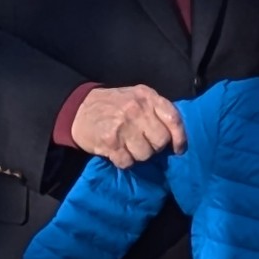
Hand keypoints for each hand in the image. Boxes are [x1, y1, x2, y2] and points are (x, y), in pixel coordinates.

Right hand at [71, 86, 186, 168]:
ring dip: (138, 155)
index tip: (178, 149)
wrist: (78, 108)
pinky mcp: (110, 142)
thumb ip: (155, 110)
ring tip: (128, 147)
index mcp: (147, 96)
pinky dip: (124, 161)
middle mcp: (137, 109)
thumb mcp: (136, 97)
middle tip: (143, 143)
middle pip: (160, 141)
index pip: (173, 118)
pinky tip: (117, 152)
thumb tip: (175, 135)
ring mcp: (123, 126)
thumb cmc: (113, 105)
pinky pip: (128, 162)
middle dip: (154, 147)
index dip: (180, 137)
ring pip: (145, 154)